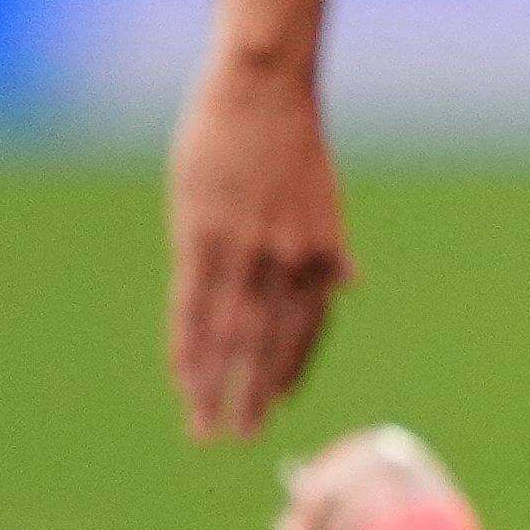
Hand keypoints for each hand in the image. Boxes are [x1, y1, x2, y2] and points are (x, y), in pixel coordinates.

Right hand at [166, 54, 351, 441]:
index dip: (290, 370)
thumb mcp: (322, 199)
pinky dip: (188, 346)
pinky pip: (193, 306)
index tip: (276, 406)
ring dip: (214, 387)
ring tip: (203, 427)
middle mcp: (291, 263)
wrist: (266, 88)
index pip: (307, 330)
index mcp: (322, 255)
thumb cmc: (290, 141)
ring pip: (228, 337)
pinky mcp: (203, 236)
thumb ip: (328, 248)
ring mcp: (246, 252)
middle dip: (252, 397)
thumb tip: (347, 282)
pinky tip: (182, 377)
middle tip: (236, 440)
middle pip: (267, 346)